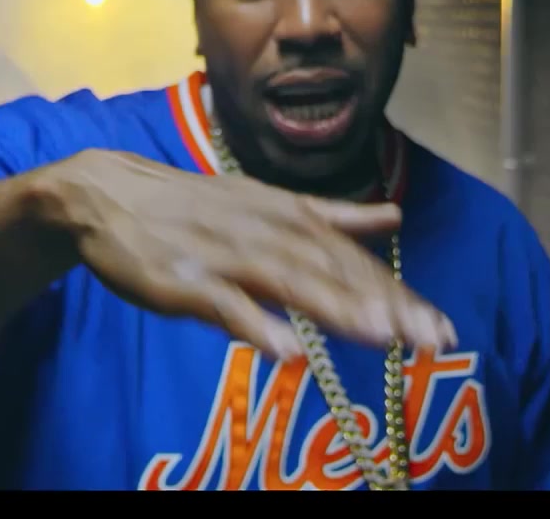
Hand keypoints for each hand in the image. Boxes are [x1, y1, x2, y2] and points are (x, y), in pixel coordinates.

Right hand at [30, 149, 457, 358]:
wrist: (108, 196)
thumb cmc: (192, 208)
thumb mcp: (266, 203)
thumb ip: (331, 216)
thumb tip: (394, 219)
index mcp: (289, 215)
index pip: (352, 257)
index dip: (398, 292)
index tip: (441, 328)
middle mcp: (265, 230)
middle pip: (334, 269)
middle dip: (386, 305)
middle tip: (432, 341)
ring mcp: (225, 254)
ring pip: (290, 281)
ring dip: (337, 308)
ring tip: (382, 337)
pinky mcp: (186, 279)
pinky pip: (227, 305)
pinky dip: (259, 327)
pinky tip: (290, 353)